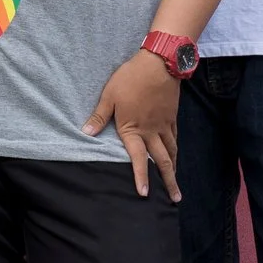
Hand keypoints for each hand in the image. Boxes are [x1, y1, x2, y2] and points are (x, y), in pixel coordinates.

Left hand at [82, 50, 181, 199]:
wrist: (158, 63)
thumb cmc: (130, 79)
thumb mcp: (109, 96)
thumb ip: (99, 116)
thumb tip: (86, 133)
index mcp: (134, 129)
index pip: (138, 159)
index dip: (141, 177)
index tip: (145, 194)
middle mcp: (152, 131)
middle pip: (162, 161)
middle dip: (169, 181)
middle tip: (175, 199)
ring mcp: (164, 124)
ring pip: (172, 151)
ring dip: (174, 168)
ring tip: (176, 181)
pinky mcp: (172, 116)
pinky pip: (176, 137)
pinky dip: (176, 149)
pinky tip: (175, 153)